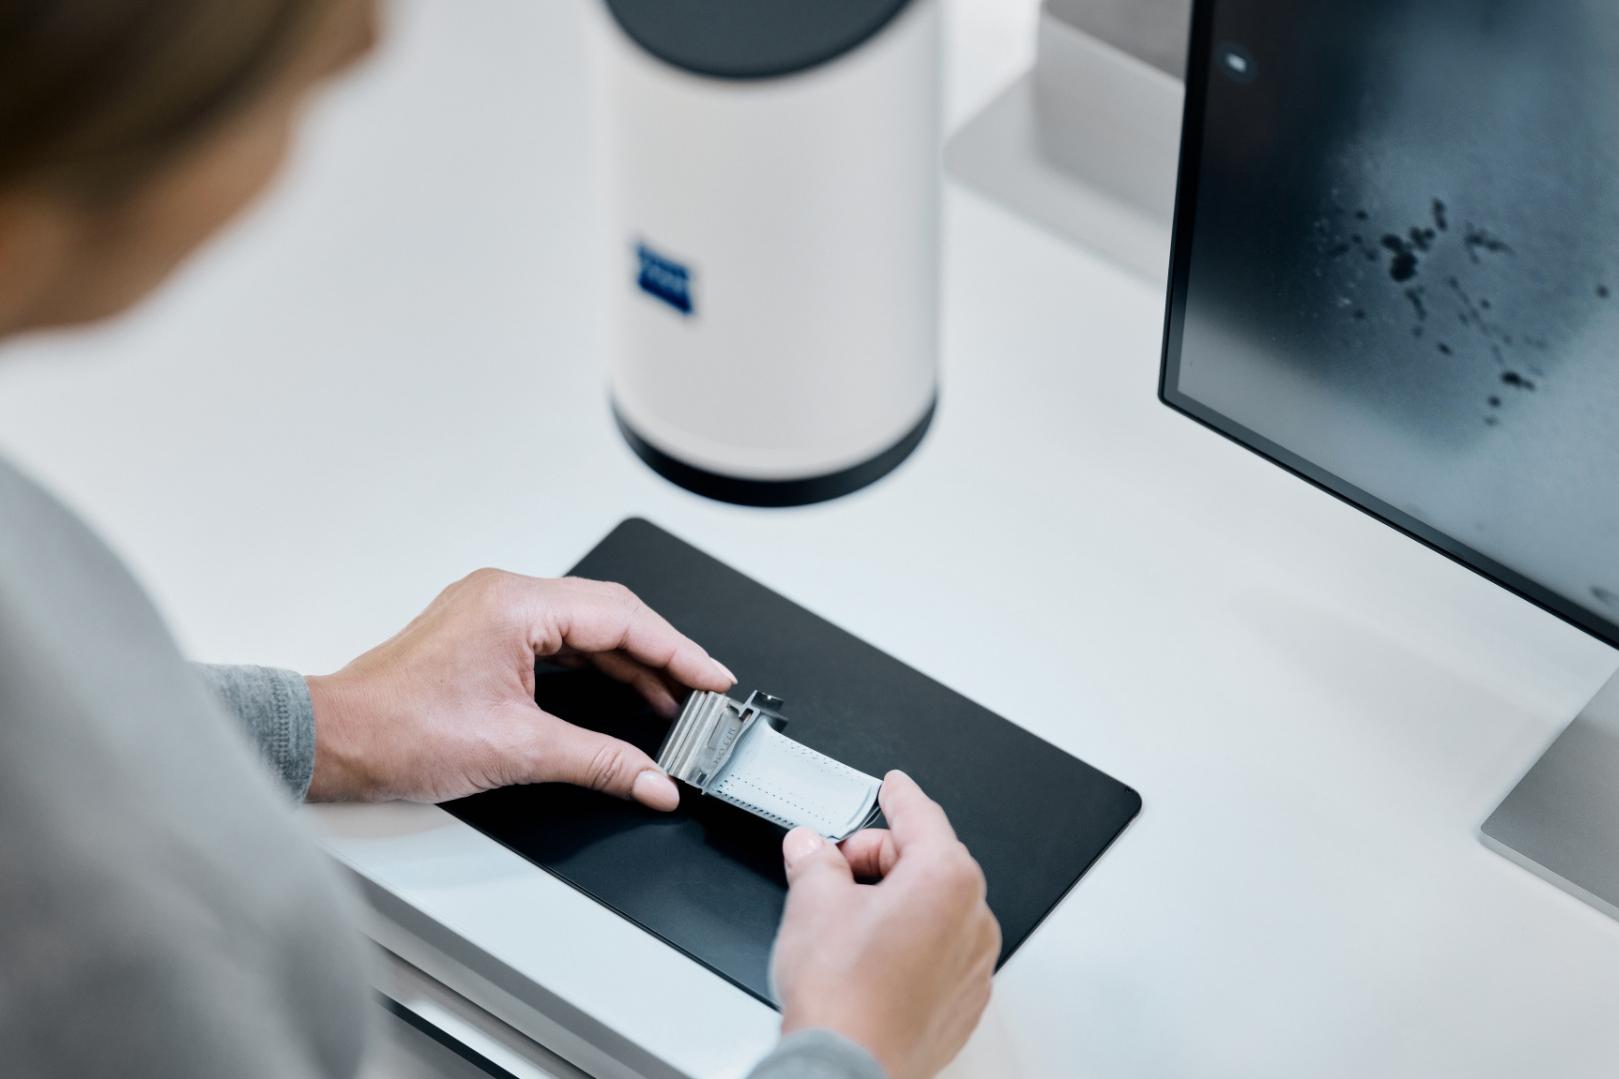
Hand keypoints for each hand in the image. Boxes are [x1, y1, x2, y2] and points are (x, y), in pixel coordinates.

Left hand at [303, 569, 734, 803]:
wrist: (336, 741)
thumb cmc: (398, 732)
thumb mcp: (518, 751)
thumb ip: (600, 762)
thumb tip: (652, 780)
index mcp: (516, 605)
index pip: (621, 618)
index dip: (677, 651)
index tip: (713, 679)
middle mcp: (505, 596)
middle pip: (609, 615)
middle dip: (662, 655)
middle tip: (703, 692)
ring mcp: (493, 611)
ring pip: (585, 628)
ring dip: (630, 663)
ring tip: (672, 701)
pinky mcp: (485, 634)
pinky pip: (559, 640)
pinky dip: (596, 666)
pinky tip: (621, 694)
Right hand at [770, 772, 999, 1078]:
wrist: (848, 1067)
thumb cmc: (843, 997)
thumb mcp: (812, 902)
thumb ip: (814, 859)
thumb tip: (810, 848)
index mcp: (945, 878)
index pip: (921, 816)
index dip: (899, 796)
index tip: (894, 786)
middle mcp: (973, 917)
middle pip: (928, 861)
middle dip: (882, 859)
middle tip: (837, 871)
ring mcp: (974, 963)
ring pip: (936, 907)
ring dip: (897, 902)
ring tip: (849, 923)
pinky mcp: (965, 999)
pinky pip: (942, 950)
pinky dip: (912, 942)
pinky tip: (871, 959)